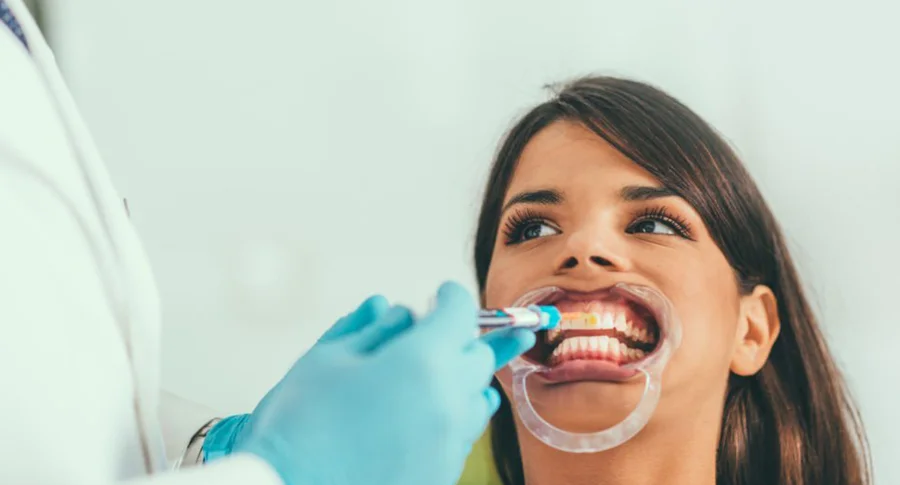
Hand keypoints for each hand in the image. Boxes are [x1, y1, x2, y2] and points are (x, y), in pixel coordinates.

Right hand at [214, 282, 534, 484]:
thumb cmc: (300, 424)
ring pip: (477, 397)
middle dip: (457, 337)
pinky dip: (452, 413)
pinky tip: (425, 411)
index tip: (441, 293)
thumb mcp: (328, 359)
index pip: (460, 313)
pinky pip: (463, 433)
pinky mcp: (443, 473)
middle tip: (428, 333)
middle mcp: (450, 402)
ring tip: (431, 373)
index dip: (451, 297)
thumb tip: (397, 310)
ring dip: (460, 377)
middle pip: (477, 355)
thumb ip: (372, 329)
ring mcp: (451, 443)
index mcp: (423, 362)